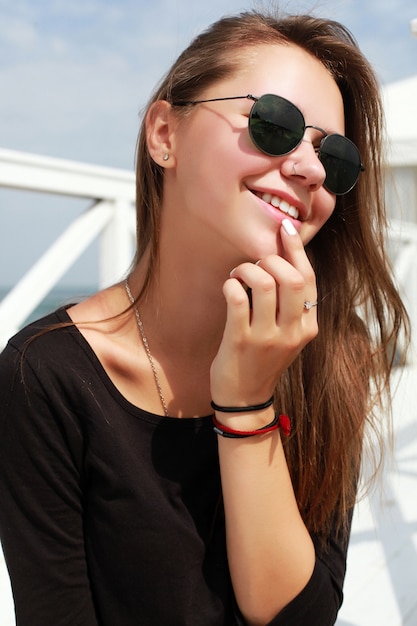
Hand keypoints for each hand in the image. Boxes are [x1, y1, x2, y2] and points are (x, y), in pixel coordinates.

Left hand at [210, 220, 317, 407]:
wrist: (246, 399)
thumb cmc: (264, 360)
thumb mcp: (288, 335)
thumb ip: (291, 305)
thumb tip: (284, 258)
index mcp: (308, 327)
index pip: (308, 279)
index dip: (297, 249)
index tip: (285, 228)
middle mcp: (292, 331)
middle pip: (291, 278)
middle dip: (272, 259)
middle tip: (256, 263)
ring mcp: (267, 337)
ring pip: (264, 283)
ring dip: (247, 269)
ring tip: (238, 274)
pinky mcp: (241, 341)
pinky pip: (237, 298)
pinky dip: (231, 285)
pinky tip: (229, 287)